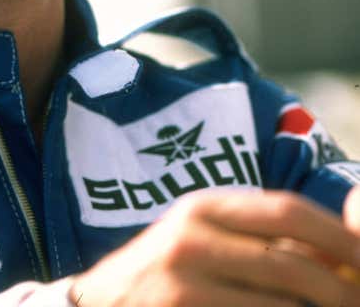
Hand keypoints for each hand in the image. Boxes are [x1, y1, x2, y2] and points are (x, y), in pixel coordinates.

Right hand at [69, 189, 359, 306]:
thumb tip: (340, 254)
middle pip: (291, 264)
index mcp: (205, 207)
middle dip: (341, 291)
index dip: (339, 237)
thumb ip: (259, 244)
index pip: (288, 211)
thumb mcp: (203, 243)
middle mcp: (192, 235)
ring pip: (279, 305)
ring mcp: (181, 280)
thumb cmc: (163, 278)